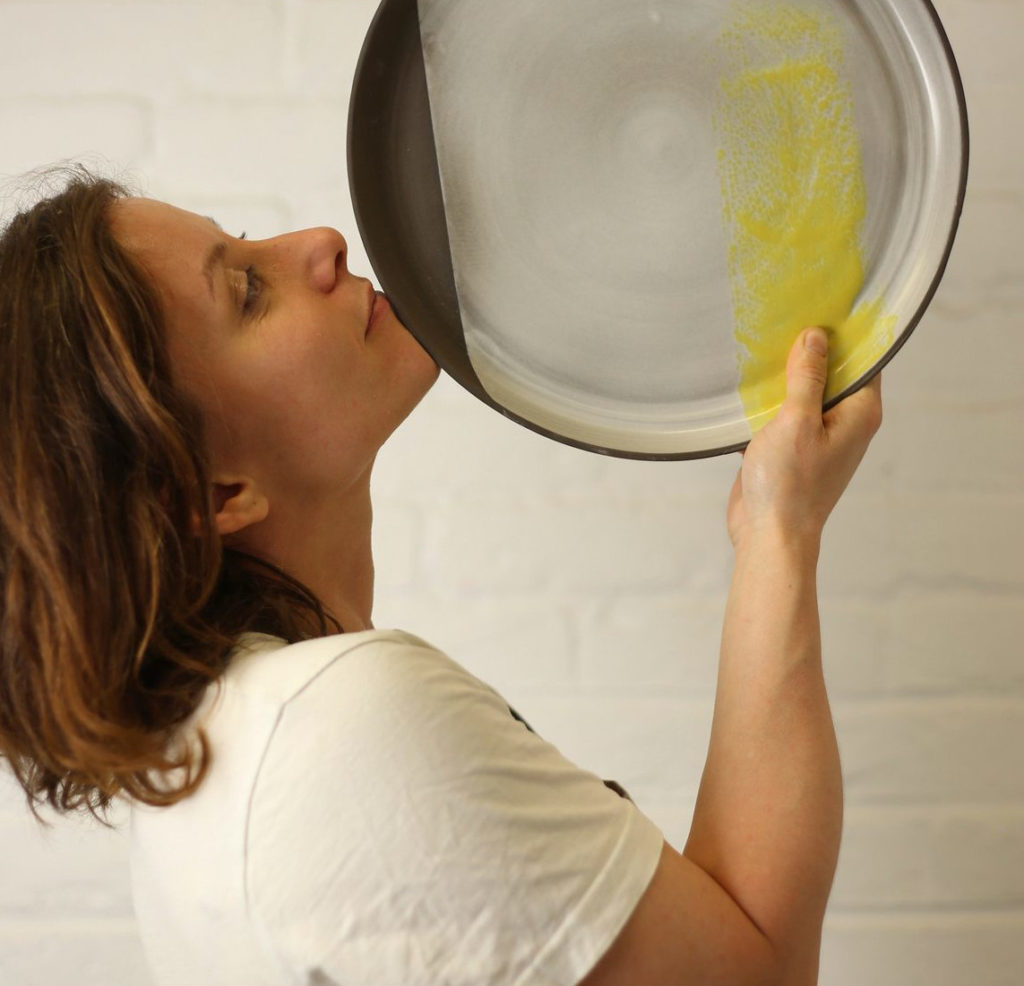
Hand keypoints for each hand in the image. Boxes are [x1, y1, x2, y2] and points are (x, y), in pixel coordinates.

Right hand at [726, 327, 882, 554]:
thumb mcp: (796, 421)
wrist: (768, 536)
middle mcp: (843, 423)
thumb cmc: (789, 485)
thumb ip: (808, 377)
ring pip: (803, 393)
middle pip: (832, 373)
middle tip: (786, 317)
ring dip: (783, 377)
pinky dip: (767, 401)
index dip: (847, 334)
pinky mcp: (790, 449)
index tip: (824, 305)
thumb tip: (816, 337)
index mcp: (859, 414)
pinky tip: (746, 387)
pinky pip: (781, 413)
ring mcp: (816, 437)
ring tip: (762, 346)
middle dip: (809, 351)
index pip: (864, 360)